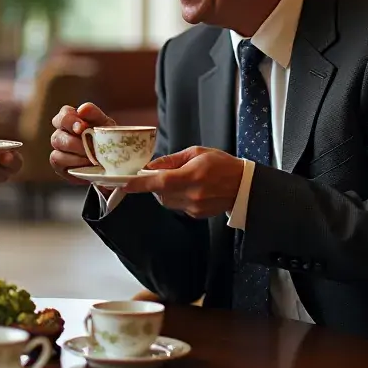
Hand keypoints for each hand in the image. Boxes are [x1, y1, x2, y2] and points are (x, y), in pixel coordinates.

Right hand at [49, 102, 115, 182]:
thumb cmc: (106, 138)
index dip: (71, 120)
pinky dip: (74, 162)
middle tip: (92, 147)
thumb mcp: (104, 124)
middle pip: (58, 133)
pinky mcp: (58, 164)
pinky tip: (86, 164)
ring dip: (77, 152)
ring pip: (57, 147)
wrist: (112, 159)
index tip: (83, 127)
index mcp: (71, 118)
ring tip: (93, 157)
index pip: (64, 114)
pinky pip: (57, 161)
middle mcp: (60, 132)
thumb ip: (94, 114)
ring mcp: (58, 148)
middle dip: (76, 141)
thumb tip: (81, 109)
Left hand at [123, 146, 244, 217]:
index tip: (124, 184)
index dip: (140, 184)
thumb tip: (151, 166)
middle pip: (159, 193)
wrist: (243, 185)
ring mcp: (195, 207)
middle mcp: (192, 194)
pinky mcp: (196, 215)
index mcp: (192, 176)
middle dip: (155, 184)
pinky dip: (176, 197)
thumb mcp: (197, 153)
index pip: (160, 182)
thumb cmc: (221, 164)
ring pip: (166, 202)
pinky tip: (190, 189)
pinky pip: (177, 206)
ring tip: (181, 179)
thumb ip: (172, 160)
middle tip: (162, 173)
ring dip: (165, 191)